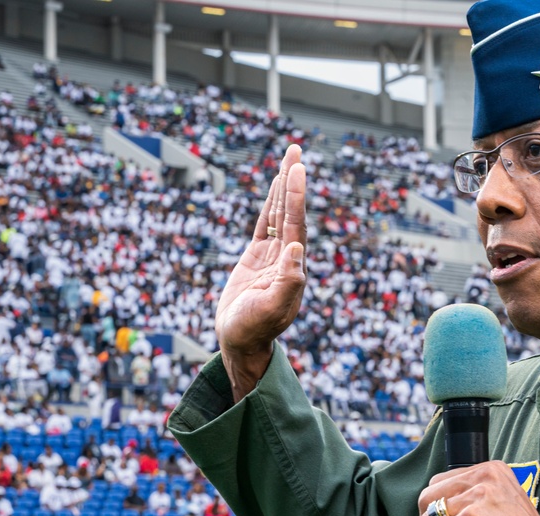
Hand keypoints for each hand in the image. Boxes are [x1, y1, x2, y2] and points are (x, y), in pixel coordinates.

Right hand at [215, 145, 307, 398]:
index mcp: (293, 266)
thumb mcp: (271, 309)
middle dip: (293, 180)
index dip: (296, 196)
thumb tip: (298, 249)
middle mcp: (288, 257)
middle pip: (292, 211)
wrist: (241, 343)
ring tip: (289, 159)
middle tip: (296, 149)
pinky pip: (265, 225)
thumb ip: (288, 282)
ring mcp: (273, 256)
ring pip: (280, 214)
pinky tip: (275, 188)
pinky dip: (271, 205)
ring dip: (284, 187)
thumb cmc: (254, 330)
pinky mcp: (257, 258)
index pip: (296, 224)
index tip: (296, 169)